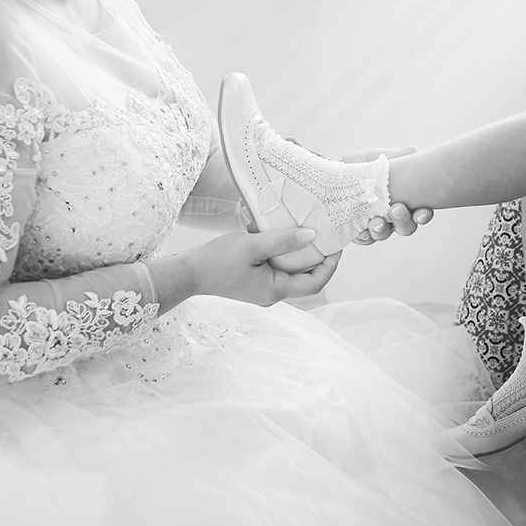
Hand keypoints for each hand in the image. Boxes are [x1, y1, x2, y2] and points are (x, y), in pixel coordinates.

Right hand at [184, 227, 339, 305]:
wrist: (189, 273)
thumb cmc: (217, 260)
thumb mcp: (253, 245)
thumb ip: (283, 241)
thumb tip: (311, 235)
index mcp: (275, 291)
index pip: (315, 283)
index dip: (330, 265)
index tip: (336, 245)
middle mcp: (272, 294)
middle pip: (306, 278)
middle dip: (318, 257)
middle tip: (325, 234)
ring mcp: (263, 290)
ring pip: (292, 273)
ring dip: (301, 255)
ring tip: (307, 232)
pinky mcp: (255, 282)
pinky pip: (278, 269)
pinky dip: (285, 255)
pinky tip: (283, 237)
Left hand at [337, 147, 433, 243]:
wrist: (335, 173)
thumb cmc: (363, 166)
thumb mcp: (380, 159)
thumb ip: (397, 157)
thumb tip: (414, 150)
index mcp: (404, 200)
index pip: (420, 213)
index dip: (424, 215)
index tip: (422, 212)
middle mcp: (392, 216)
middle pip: (405, 227)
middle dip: (403, 221)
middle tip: (397, 209)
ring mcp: (376, 225)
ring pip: (384, 234)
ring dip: (382, 230)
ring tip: (376, 222)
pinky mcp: (357, 230)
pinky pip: (363, 239)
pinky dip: (363, 237)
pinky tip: (361, 233)